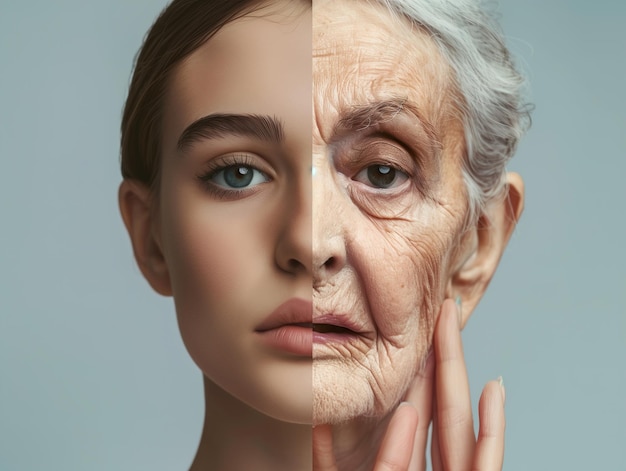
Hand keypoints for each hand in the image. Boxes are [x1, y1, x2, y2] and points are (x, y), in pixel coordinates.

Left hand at [313, 299, 505, 469]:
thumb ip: (332, 459)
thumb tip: (319, 421)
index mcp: (401, 464)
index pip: (410, 413)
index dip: (414, 373)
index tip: (410, 333)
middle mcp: (429, 468)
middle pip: (438, 408)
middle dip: (440, 357)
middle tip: (439, 310)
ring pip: (457, 426)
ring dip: (453, 374)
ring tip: (449, 323)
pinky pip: (486, 466)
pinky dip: (493, 429)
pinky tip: (493, 387)